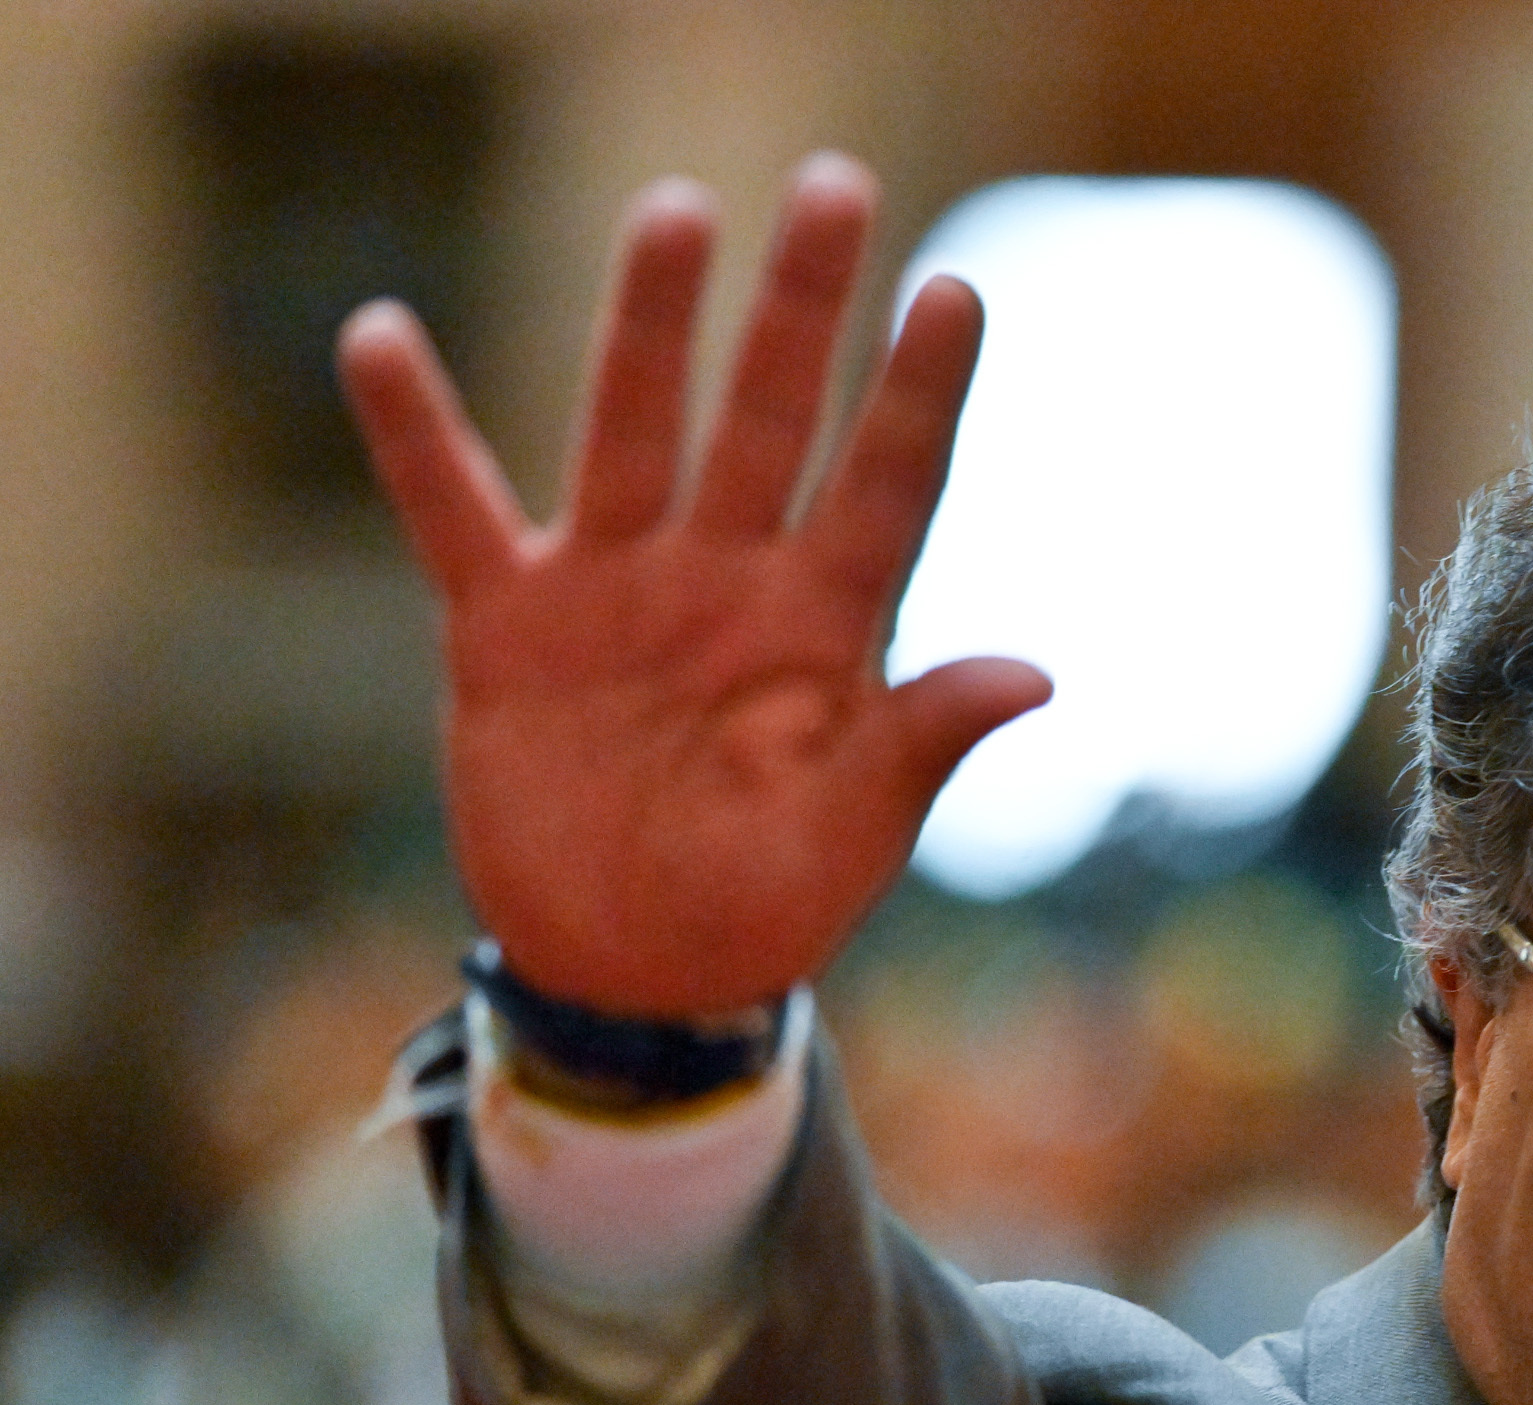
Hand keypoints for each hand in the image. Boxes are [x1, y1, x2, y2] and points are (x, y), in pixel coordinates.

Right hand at [338, 153, 1049, 1017]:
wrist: (641, 973)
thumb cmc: (768, 903)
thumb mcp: (855, 835)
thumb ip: (923, 744)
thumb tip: (1035, 674)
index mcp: (828, 624)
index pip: (890, 484)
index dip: (920, 393)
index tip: (954, 290)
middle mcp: (728, 577)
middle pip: (770, 418)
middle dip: (800, 310)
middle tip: (833, 186)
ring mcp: (618, 590)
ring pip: (633, 430)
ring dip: (650, 327)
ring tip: (676, 212)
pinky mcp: (511, 628)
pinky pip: (455, 513)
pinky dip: (416, 434)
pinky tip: (381, 336)